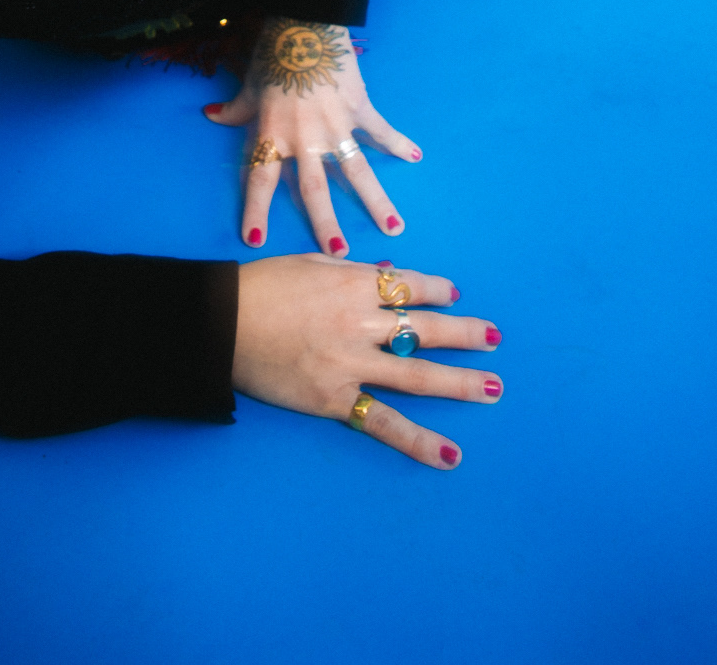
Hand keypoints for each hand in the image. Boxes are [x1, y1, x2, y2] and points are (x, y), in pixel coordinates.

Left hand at [203, 19, 420, 253]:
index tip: (255, 239)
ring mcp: (335, 124)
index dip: (256, 209)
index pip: (260, 179)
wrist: (303, 22)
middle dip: (326, 222)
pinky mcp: (358, 106)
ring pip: (356, 170)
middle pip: (314, 188)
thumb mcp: (249, 84)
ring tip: (394, 227)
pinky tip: (415, 156)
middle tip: (340, 254)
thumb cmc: (272, 54)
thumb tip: (211, 114)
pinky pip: (380, 130)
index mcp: (273, 133)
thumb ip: (235, 108)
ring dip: (375, 200)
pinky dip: (398, 142)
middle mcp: (304, 137)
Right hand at [233, 252, 501, 468]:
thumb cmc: (261, 286)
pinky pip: (384, 422)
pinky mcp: (335, 399)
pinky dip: (418, 441)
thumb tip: (387, 274)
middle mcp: (362, 323)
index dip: (436, 289)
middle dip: (464, 332)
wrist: (221, 323)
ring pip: (418, 373)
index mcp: (354, 284)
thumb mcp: (309, 262)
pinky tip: (450, 454)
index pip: (409, 286)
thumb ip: (351, 270)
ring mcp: (352, 364)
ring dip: (461, 382)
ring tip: (495, 388)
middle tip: (493, 338)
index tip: (453, 294)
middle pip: (425, 328)